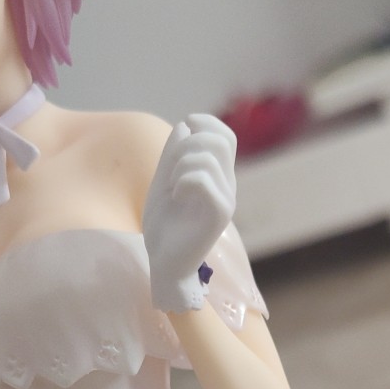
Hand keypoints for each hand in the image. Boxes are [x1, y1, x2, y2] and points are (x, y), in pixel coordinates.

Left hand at [142, 113, 236, 313]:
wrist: (163, 263)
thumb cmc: (165, 227)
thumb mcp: (164, 180)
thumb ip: (173, 153)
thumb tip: (185, 125)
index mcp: (217, 176)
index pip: (224, 134)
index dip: (203, 125)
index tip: (181, 142)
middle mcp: (227, 185)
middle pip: (220, 139)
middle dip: (187, 145)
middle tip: (172, 172)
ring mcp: (226, 199)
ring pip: (207, 157)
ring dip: (180, 166)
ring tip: (173, 188)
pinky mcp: (219, 215)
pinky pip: (202, 178)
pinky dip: (182, 181)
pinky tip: (177, 197)